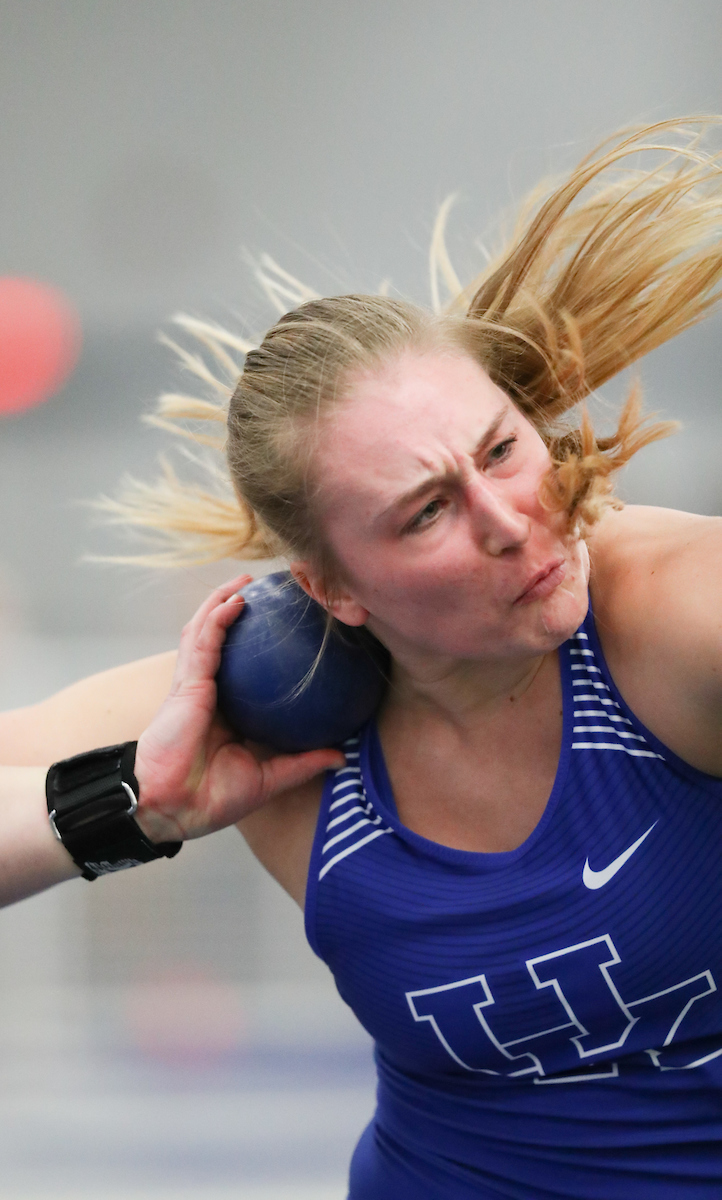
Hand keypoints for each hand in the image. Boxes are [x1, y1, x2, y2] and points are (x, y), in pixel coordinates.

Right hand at [132, 575, 345, 842]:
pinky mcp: (186, 682)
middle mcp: (207, 692)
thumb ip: (302, 763)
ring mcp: (193, 684)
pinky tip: (237, 600)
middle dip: (233, 611)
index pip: (240, 669)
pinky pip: (203, 640)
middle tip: (264, 592)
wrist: (175, 808)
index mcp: (223, 711)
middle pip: (218, 640)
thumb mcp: (268, 778)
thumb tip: (342, 756)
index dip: (254, 646)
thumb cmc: (212, 798)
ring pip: (205, 630)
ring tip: (246, 581)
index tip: (282, 628)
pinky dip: (218, 616)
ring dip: (222, 600)